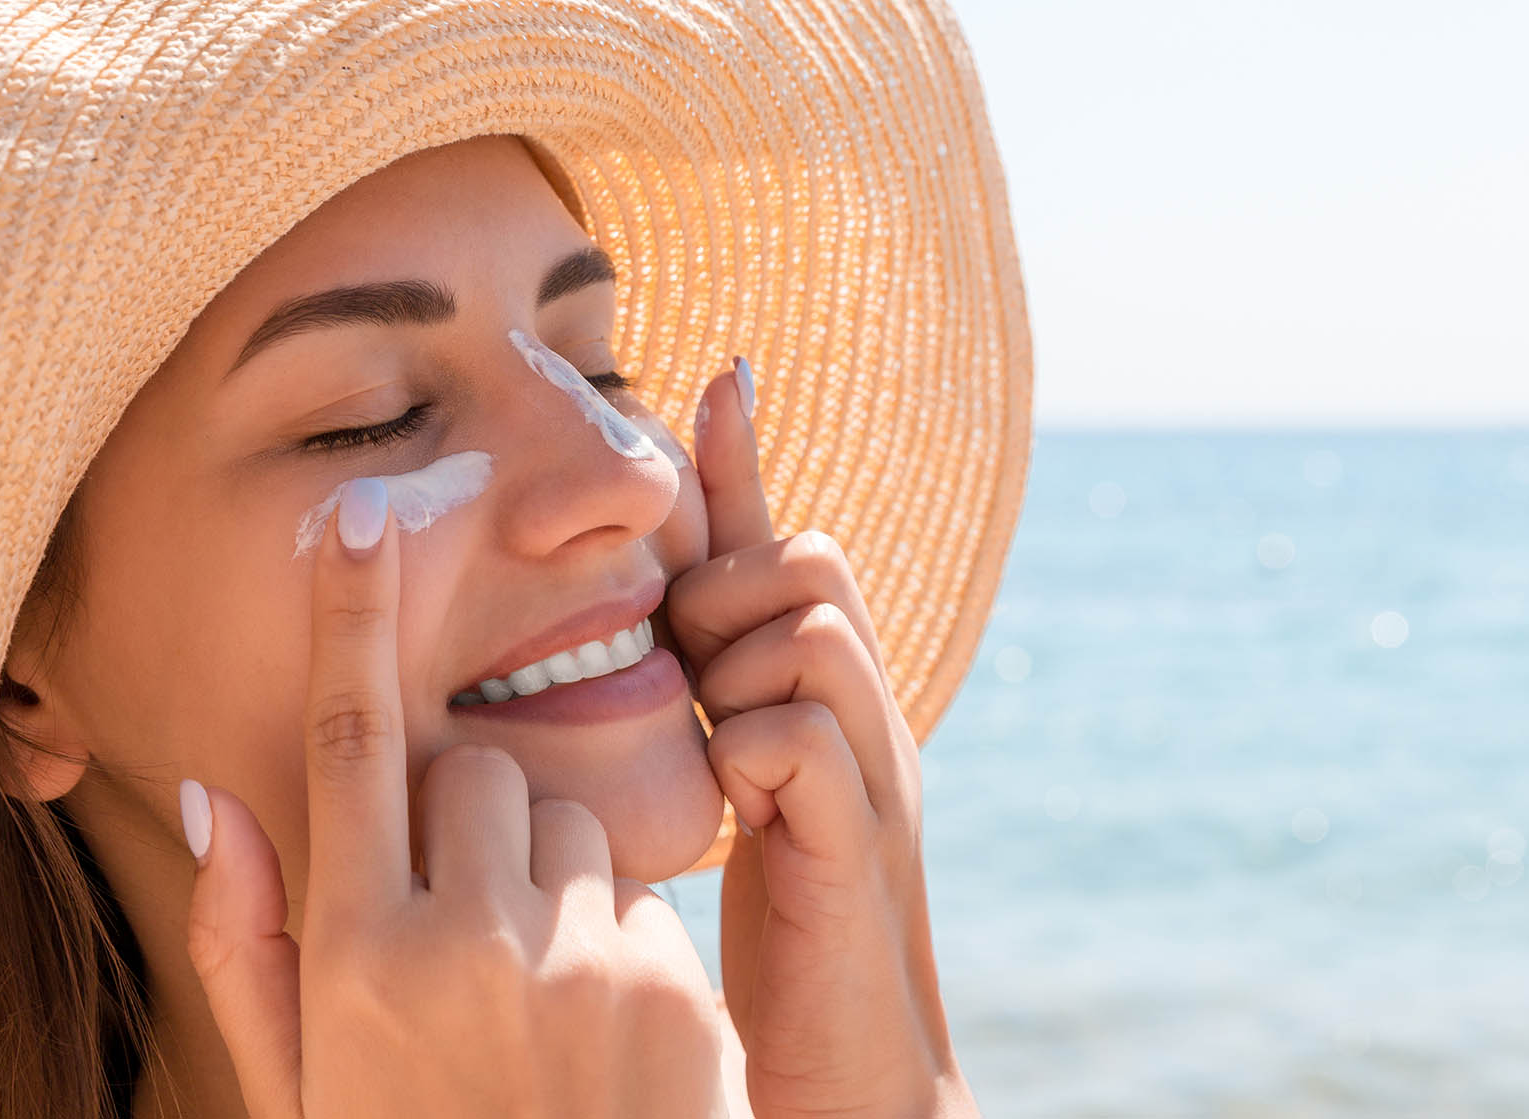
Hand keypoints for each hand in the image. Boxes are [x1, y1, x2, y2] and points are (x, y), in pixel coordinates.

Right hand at [181, 477, 727, 1117]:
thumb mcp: (304, 1079)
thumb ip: (249, 944)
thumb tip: (217, 794)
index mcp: (354, 958)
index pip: (349, 746)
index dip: (352, 623)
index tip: (362, 521)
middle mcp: (460, 945)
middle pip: (480, 772)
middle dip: (476, 822)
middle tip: (475, 929)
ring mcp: (574, 962)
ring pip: (568, 825)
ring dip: (551, 882)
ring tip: (540, 1003)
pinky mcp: (669, 985)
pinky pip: (641, 899)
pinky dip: (619, 942)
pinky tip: (604, 1041)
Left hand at [670, 362, 977, 1117]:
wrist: (851, 1075)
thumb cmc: (779, 941)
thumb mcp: (733, 801)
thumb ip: (702, 715)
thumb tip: (655, 630)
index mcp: (827, 702)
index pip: (787, 548)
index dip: (746, 463)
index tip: (717, 371)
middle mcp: (865, 718)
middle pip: (808, 560)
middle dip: (730, 591)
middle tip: (694, 675)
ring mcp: (873, 774)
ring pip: (809, 627)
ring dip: (736, 666)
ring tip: (716, 744)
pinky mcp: (857, 845)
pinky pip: (800, 732)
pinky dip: (752, 751)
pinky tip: (735, 809)